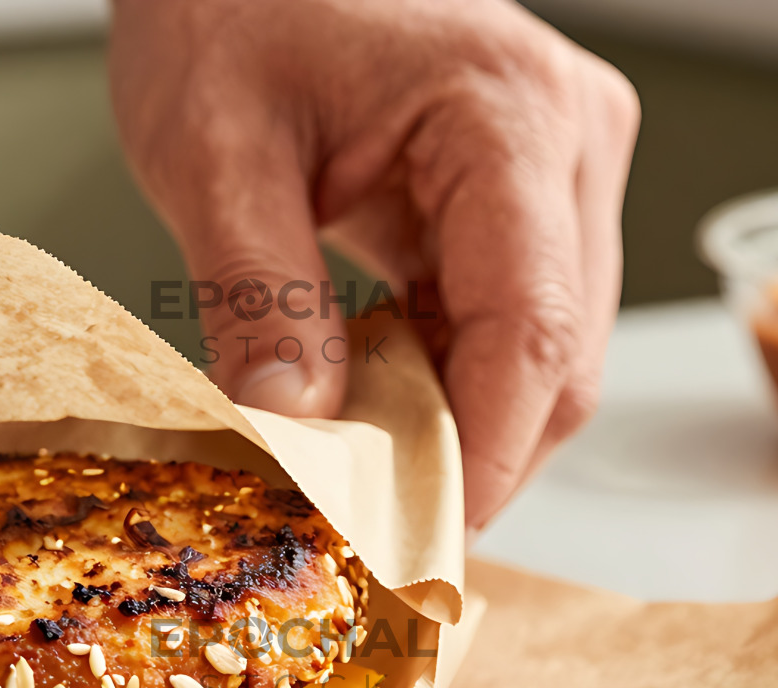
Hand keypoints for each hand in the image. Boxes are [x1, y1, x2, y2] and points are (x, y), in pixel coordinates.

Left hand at [110, 0, 637, 529]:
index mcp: (505, 117)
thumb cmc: (226, 7)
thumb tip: (295, 433)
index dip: (478, 458)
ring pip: (540, 352)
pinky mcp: (520, 193)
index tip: (415, 545)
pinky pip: (501, 319)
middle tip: (371, 542)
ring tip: (356, 486)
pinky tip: (368, 414)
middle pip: (555, 359)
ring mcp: (556, 168)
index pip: (528, 331)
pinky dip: (440, 381)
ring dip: (455, 428)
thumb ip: (256, 293)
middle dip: (469, 461)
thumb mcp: (212, 152)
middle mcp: (565, 140)